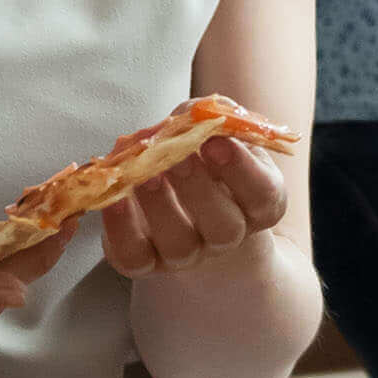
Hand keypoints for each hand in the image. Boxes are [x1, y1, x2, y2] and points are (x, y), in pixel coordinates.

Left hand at [98, 134, 289, 278]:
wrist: (175, 194)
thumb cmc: (201, 154)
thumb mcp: (211, 129)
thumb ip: (203, 118)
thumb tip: (187, 116)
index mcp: (256, 202)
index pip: (263, 194)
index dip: (242, 170)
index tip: (216, 141)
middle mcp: (225, 235)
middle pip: (224, 227)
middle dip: (199, 189)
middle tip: (179, 156)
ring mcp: (186, 253)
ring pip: (180, 245)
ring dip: (160, 207)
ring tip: (145, 174)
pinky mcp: (145, 261)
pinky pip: (134, 256)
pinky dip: (121, 227)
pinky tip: (115, 197)